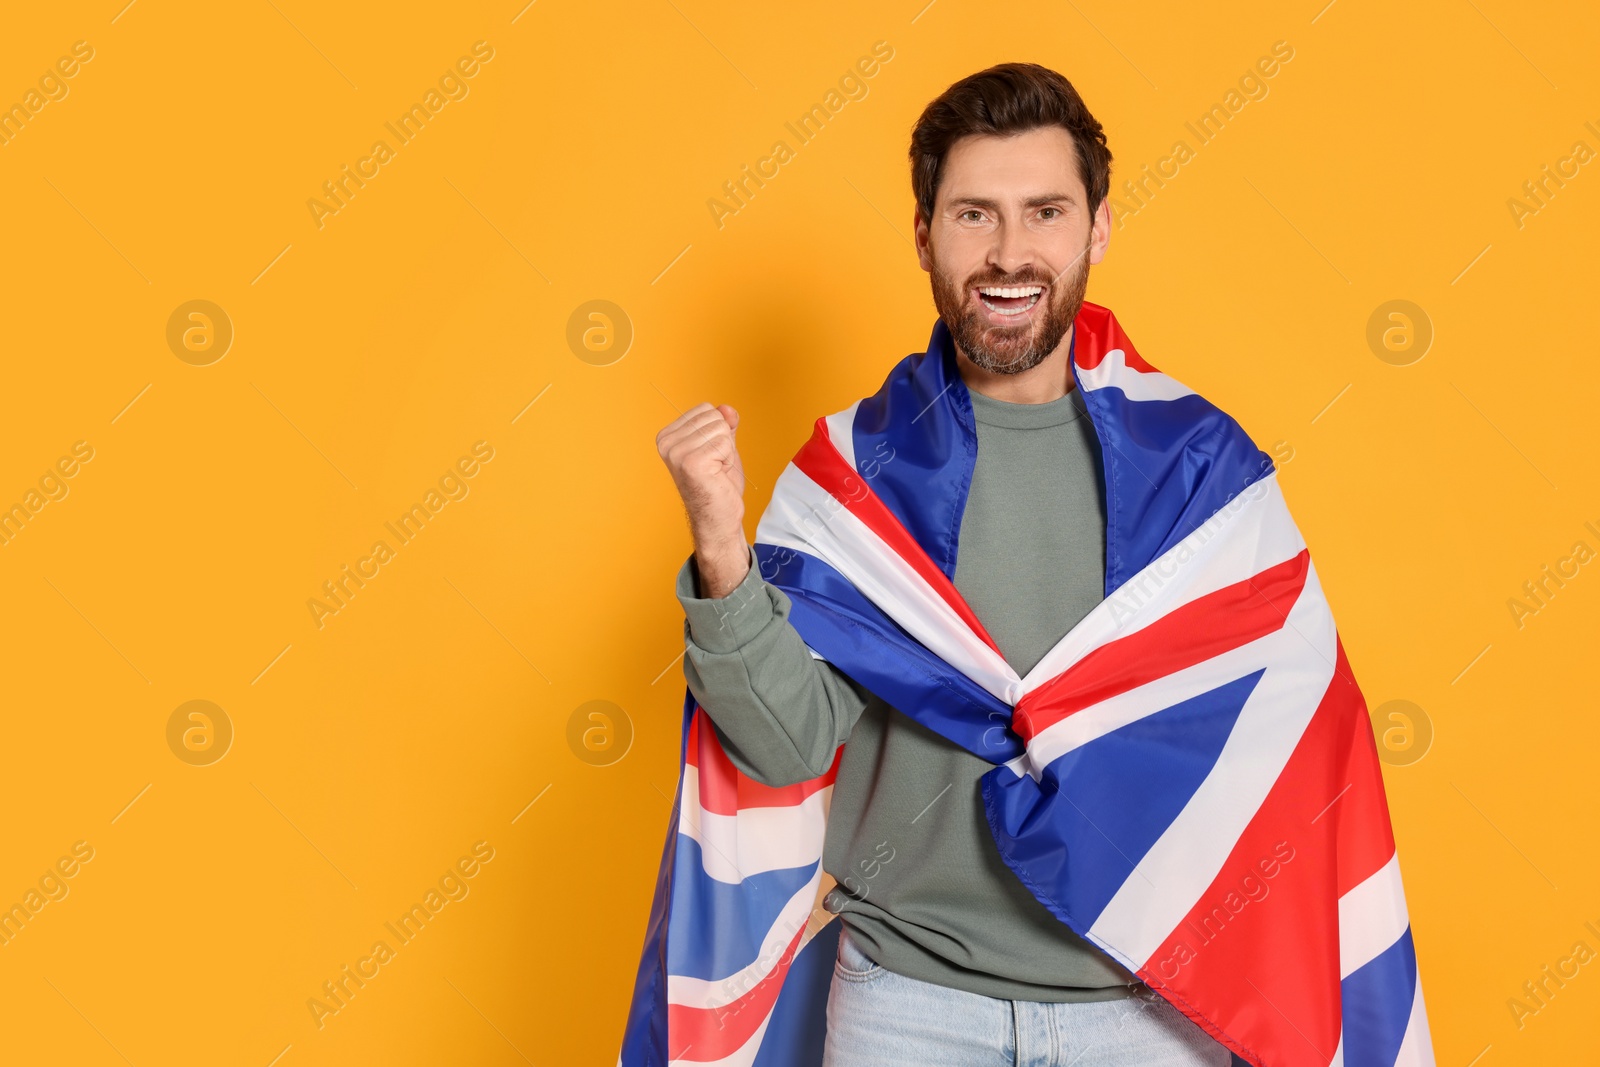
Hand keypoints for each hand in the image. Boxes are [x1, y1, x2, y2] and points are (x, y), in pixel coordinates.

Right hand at [656, 403, 749, 596]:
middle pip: (714, 416)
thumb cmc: (718, 484)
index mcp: (667, 436)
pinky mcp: (692, 462)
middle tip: (715, 465)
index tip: (710, 455)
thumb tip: (726, 408)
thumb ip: (724, 424)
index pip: (705, 409)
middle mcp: (667, 443)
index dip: (717, 431)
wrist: (717, 517)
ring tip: (716, 470)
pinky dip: (728, 460)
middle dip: (723, 441)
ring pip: (721, 429)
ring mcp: (677, 453)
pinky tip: (717, 475)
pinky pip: (725, 443)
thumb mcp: (722, 446)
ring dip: (726, 451)